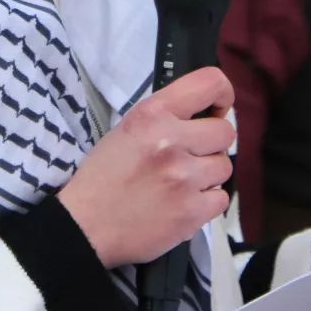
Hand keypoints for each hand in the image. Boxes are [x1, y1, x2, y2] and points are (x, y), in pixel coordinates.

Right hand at [58, 67, 234, 267]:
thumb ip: (165, 118)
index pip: (209, 84)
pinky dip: (206, 203)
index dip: (222, 95)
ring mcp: (183, 177)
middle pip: (225, 132)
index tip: (217, 109)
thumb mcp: (127, 130)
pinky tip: (183, 204)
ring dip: (208, 175)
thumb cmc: (103, 177)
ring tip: (181, 184)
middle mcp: (170, 141)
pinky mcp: (191, 212)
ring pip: (224, 166)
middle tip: (191, 156)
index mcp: (152, 114)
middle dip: (212, 144)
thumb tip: (204, 115)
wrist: (85, 227)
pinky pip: (221, 199)